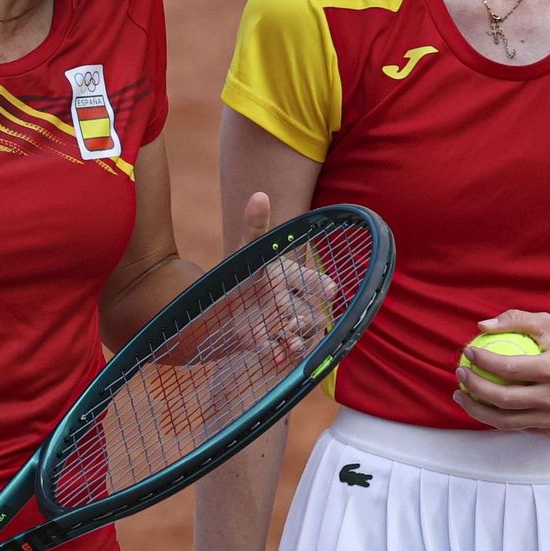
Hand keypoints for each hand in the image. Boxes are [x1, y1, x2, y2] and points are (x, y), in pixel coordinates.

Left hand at [224, 192, 338, 364]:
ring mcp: (281, 320)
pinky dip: (279, 351)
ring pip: (297, 329)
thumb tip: (259, 195)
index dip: (319, 284)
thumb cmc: (238, 273)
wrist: (218, 304)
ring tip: (291, 340)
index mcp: (288, 275)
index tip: (331, 290)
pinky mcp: (268, 339)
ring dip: (297, 336)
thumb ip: (255, 226)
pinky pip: (280, 347)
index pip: (309, 279)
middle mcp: (290, 298)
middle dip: (307, 314)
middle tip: (304, 318)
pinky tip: (275, 355)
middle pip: (306, 308)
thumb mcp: (246, 250)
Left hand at [452, 310, 549, 432]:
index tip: (468, 351)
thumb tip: (482, 325)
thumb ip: (516, 319)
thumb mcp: (547, 324)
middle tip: (460, 373)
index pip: (511, 368)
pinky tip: (480, 403)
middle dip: (475, 387)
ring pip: (506, 421)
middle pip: (505, 400)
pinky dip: (494, 417)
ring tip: (460, 394)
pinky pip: (516, 426)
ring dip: (477, 409)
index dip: (484, 361)